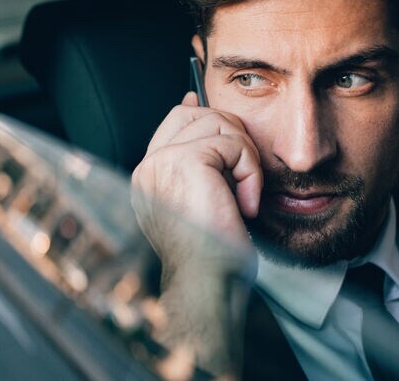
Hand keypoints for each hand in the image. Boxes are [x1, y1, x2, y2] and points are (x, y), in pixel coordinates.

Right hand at [131, 91, 262, 268]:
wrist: (207, 285)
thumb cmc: (211, 258)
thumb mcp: (202, 205)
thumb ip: (201, 168)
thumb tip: (204, 124)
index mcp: (147, 179)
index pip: (172, 124)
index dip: (201, 115)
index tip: (222, 120)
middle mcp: (148, 168)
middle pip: (192, 113)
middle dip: (229, 134)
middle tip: (244, 174)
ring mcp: (162, 162)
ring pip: (217, 123)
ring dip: (244, 157)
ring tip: (245, 195)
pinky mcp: (186, 161)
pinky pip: (233, 143)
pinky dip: (250, 171)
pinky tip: (245, 204)